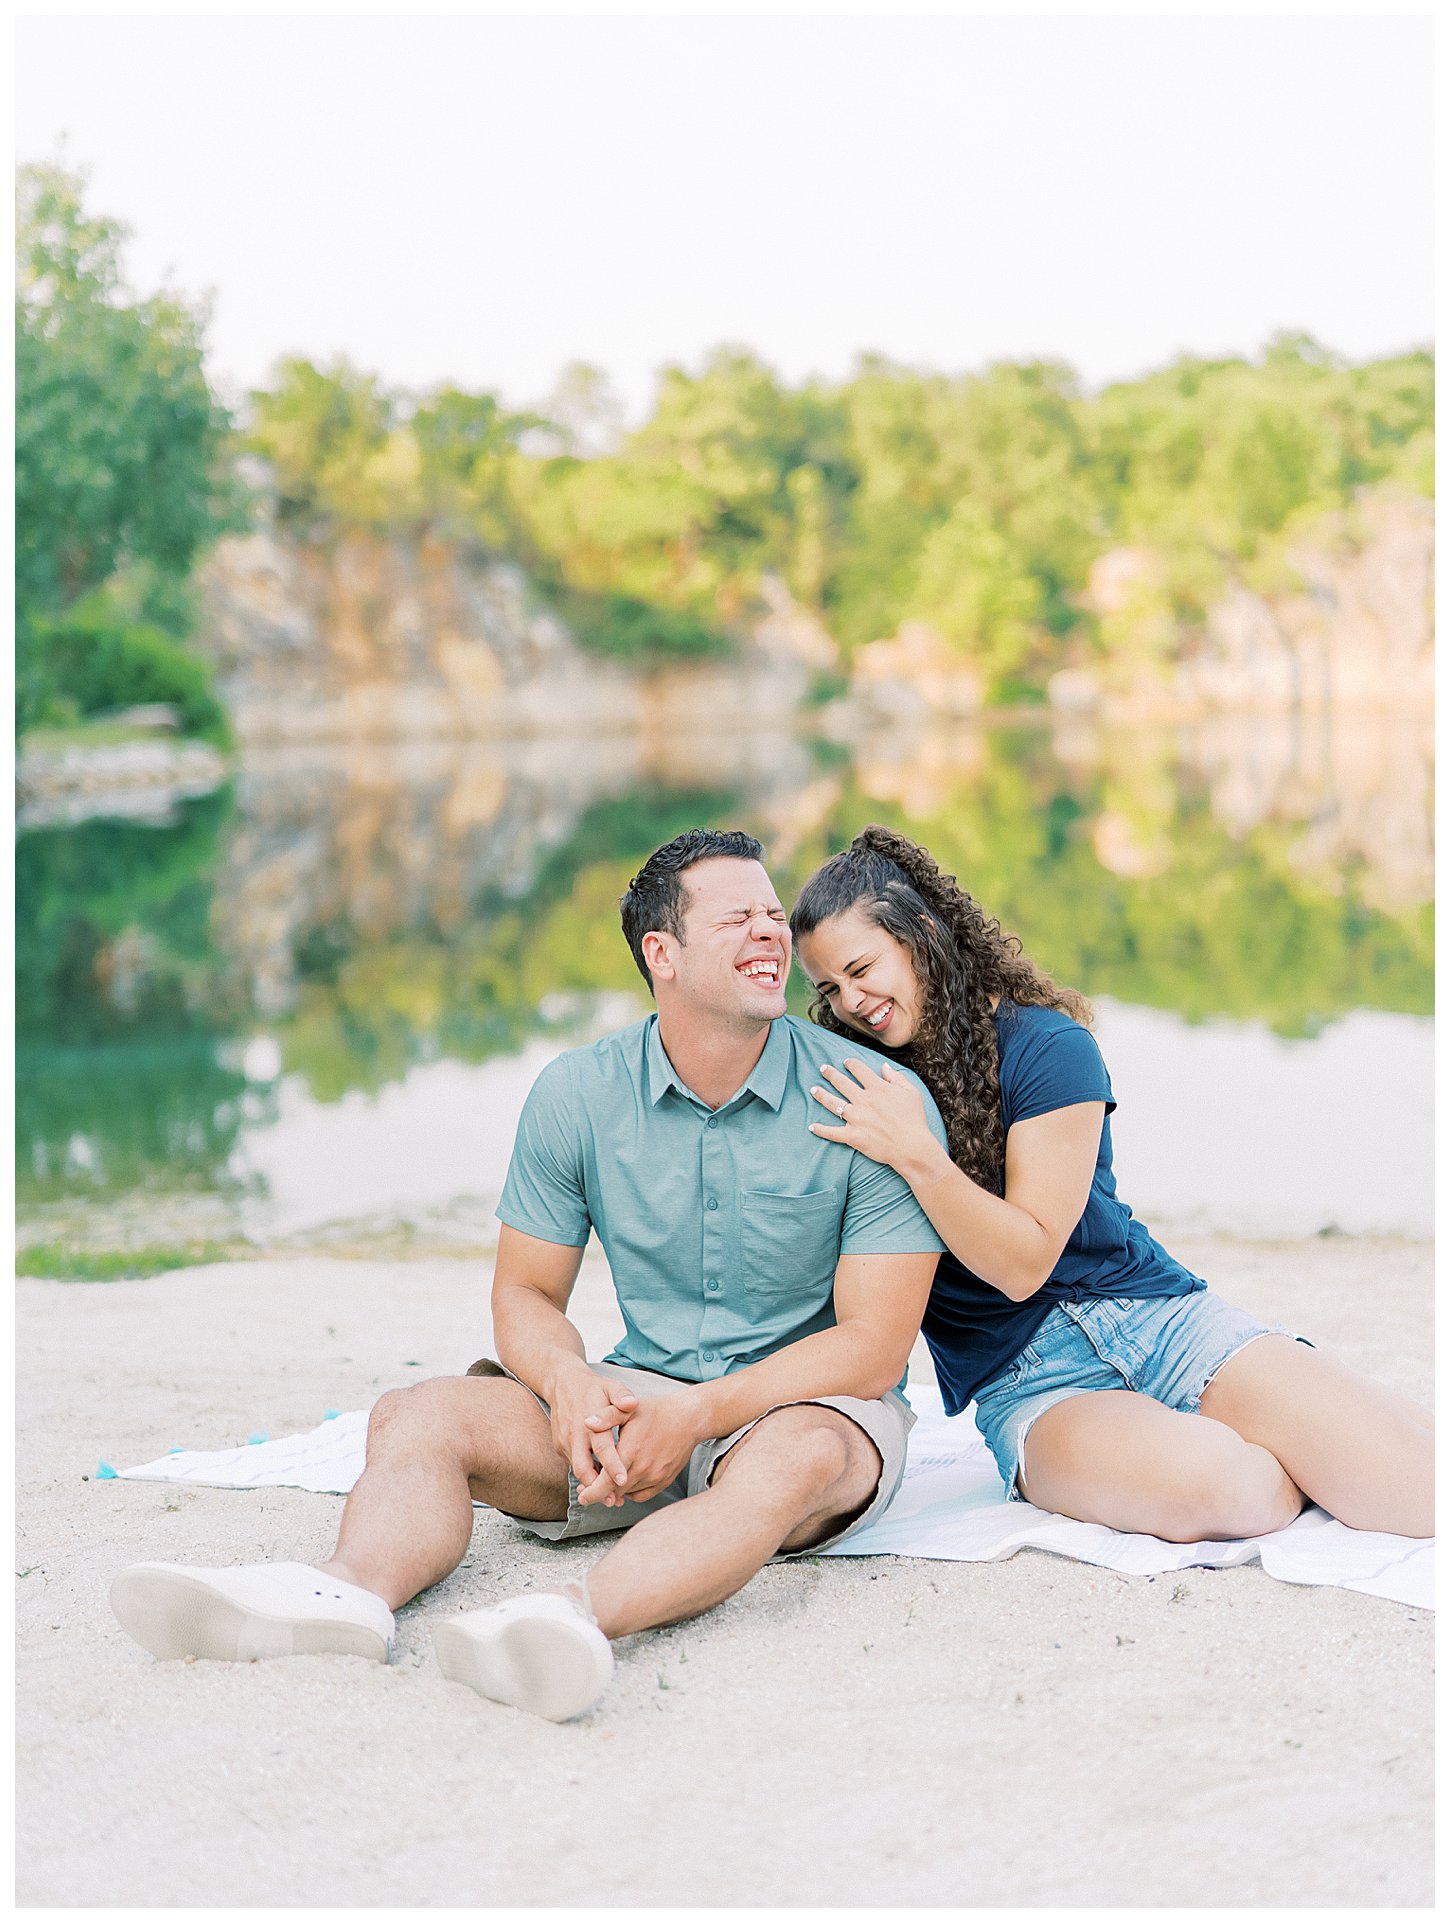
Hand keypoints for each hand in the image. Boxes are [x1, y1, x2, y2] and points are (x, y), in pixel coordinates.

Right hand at [545, 1361, 639, 1507]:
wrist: (562, 1383)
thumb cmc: (593, 1387)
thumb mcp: (610, 1386)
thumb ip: (622, 1395)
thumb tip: (633, 1403)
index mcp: (590, 1421)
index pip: (601, 1447)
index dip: (612, 1465)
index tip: (623, 1480)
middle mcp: (574, 1434)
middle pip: (583, 1469)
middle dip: (598, 1487)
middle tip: (615, 1501)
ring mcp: (564, 1442)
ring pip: (577, 1470)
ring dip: (592, 1484)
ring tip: (611, 1497)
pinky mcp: (559, 1446)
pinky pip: (573, 1465)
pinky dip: (586, 1475)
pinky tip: (599, 1481)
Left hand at [591, 1389, 708, 1504]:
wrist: (689, 1418)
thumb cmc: (657, 1411)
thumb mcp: (629, 1409)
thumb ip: (606, 1416)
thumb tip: (587, 1422)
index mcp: (631, 1452)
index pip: (606, 1482)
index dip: (592, 1492)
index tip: (582, 1496)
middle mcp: (643, 1468)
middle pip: (615, 1492)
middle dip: (599, 1494)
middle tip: (586, 1493)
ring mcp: (655, 1476)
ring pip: (628, 1494)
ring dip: (615, 1494)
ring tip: (603, 1487)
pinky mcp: (664, 1480)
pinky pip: (643, 1495)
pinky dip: (631, 1493)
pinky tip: (624, 1484)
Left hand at [808, 1057, 940, 1172]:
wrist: (912, 1147)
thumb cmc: (914, 1120)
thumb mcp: (911, 1093)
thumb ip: (896, 1077)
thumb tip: (884, 1066)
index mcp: (878, 1088)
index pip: (859, 1069)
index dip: (851, 1063)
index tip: (846, 1062)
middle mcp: (864, 1101)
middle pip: (842, 1083)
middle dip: (830, 1074)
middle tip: (823, 1068)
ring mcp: (856, 1119)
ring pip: (833, 1103)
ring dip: (821, 1095)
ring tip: (813, 1090)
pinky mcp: (853, 1136)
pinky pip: (832, 1132)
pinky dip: (821, 1130)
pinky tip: (811, 1126)